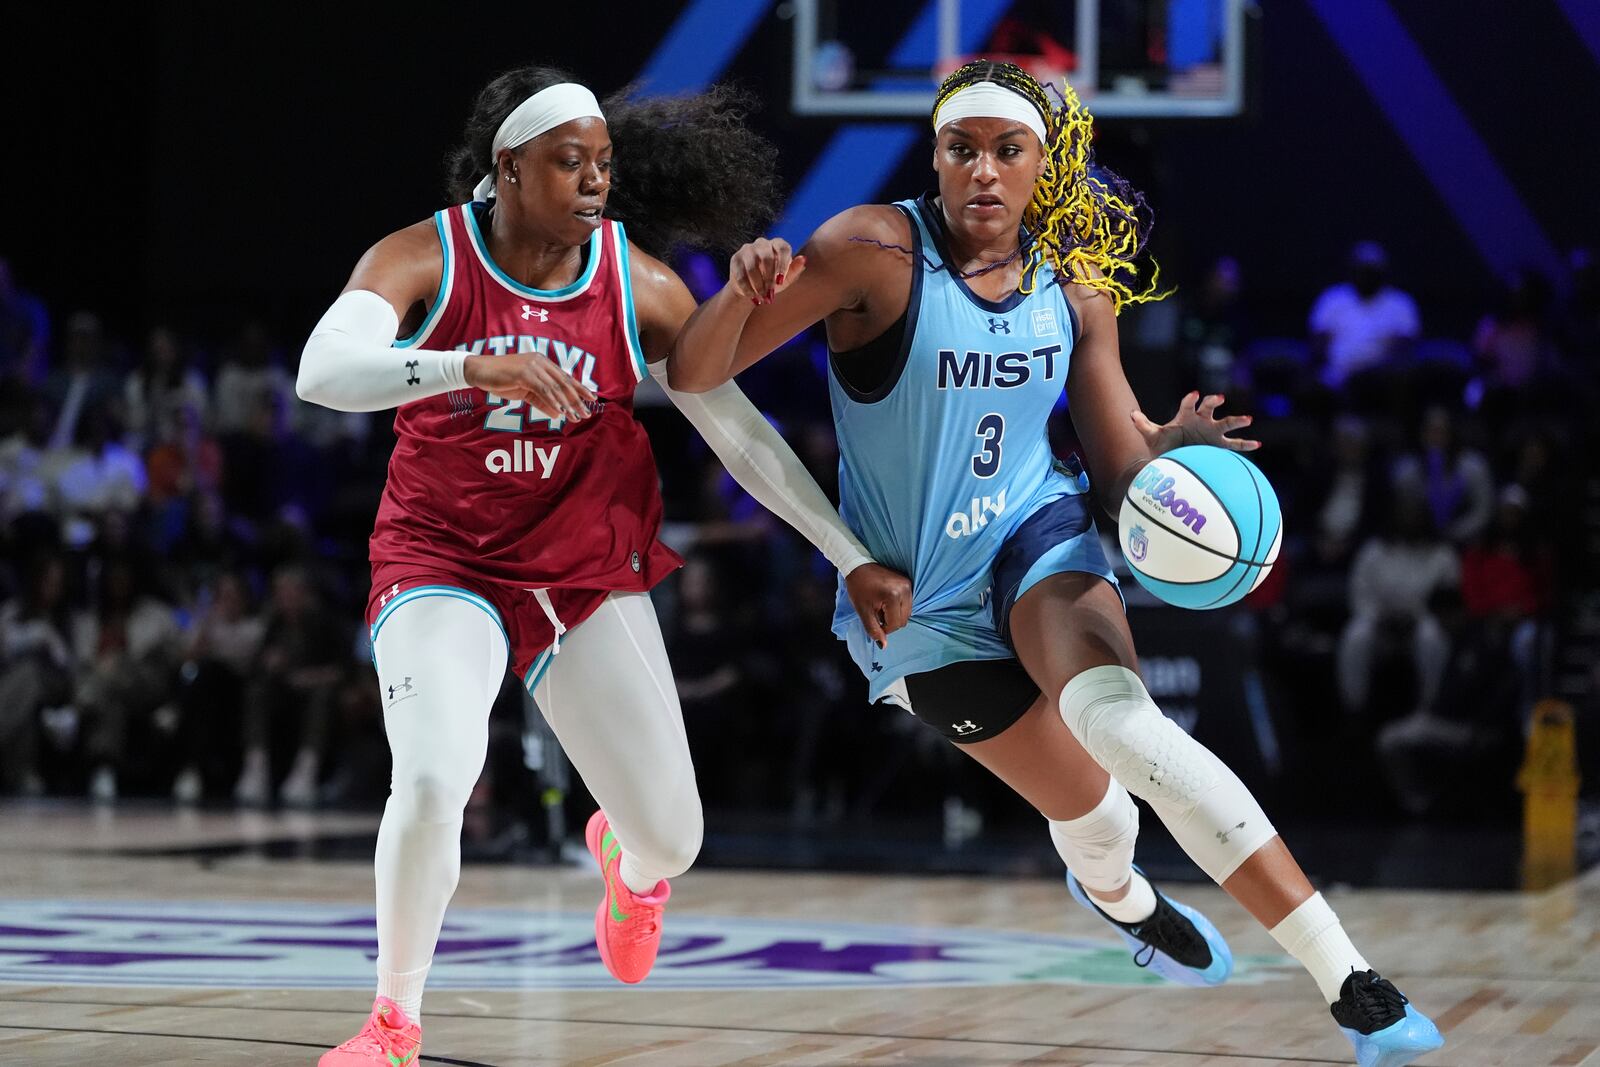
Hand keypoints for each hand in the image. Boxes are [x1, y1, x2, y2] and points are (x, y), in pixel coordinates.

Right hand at [464, 353, 595, 420]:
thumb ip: (542, 402)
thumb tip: (558, 414)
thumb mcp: (525, 393)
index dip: (579, 388)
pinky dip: (552, 401)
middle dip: (577, 399)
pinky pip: (542, 390)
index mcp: (542, 363)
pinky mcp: (524, 373)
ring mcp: (533, 366)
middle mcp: (540, 362)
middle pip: (564, 382)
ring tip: (575, 417)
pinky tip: (560, 411)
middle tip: (587, 413)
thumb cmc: (501, 380)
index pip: (565, 377)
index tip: (592, 399)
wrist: (480, 371)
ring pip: (555, 387)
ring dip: (567, 404)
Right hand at [727, 238, 806, 305]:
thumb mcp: (786, 278)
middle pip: (766, 257)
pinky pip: (741, 274)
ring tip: (762, 298)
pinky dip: (747, 288)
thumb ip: (795, 269)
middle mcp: (762, 243)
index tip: (780, 281)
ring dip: (758, 285)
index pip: (782, 248)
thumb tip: (804, 259)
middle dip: (769, 278)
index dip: (782, 264)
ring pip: (752, 266)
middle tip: (770, 294)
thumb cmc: (773, 281)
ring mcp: (747, 249)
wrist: (752, 289)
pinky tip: (753, 297)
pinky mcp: (735, 259)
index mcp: (777, 244)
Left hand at [845, 562, 911, 648]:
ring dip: (895, 614)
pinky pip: (908, 603)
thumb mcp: (863, 611)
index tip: (874, 620)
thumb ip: (873, 629)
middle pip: (903, 620)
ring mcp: (908, 584)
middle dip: (890, 621)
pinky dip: (899, 607)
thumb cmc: (858, 588)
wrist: (858, 565)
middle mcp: (905, 589)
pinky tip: (887, 601)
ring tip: (882, 606)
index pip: (895, 624)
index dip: (884, 628)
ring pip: (907, 612)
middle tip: (877, 613)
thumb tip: (883, 646)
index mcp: (893, 596)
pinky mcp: (908, 582)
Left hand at [1131, 391, 1257, 454]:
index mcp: (1186, 416)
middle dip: (1213, 402)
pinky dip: (1245, 445)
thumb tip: (1131, 415)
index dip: (1191, 399)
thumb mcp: (1153, 437)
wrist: (1175, 458)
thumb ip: (1144, 426)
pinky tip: (1256, 444)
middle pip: (1209, 408)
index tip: (1195, 394)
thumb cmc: (1165, 445)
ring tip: (1248, 418)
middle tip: (1219, 398)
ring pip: (1226, 423)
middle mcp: (1201, 421)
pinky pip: (1234, 445)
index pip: (1188, 405)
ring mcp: (1212, 432)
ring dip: (1236, 420)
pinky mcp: (1219, 445)